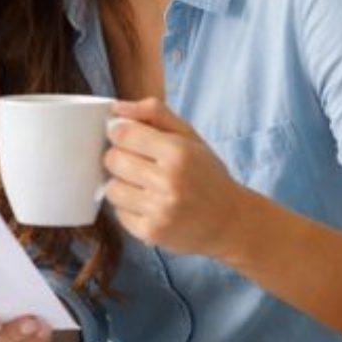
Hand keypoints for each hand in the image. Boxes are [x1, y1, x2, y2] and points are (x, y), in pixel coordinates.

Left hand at [103, 98, 252, 258]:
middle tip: (138, 163)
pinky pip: (118, 213)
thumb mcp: (189, 137)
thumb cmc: (206, 174)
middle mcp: (169, 182)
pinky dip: (128, 208)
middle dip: (120, 158)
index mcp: (179, 153)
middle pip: (112, 159)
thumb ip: (154, 114)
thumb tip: (117, 107)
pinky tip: (149, 205)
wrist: (230, 222)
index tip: (128, 138)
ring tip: (144, 186)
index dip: (120, 133)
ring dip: (122, 185)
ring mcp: (160, 210)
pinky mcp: (151, 233)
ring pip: (111, 188)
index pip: (123, 134)